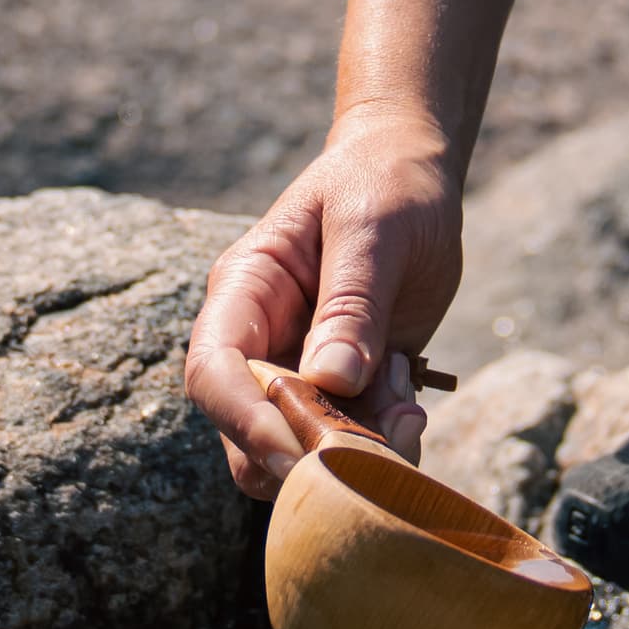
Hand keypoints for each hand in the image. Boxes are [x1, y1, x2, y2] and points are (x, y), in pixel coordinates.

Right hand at [183, 104, 462, 499]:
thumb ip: (352, 304)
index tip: (299, 450)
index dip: (244, 420)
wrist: (415, 176)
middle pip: (247, 432)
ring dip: (358, 452)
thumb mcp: (373, 230)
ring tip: (408, 401)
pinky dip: (385, 441)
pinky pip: (351, 443)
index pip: (213, 370)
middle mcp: (260, 341)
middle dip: (308, 452)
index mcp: (245, 291)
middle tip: (380, 440)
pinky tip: (414, 396)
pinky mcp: (345, 390)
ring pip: (301, 450)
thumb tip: (332, 381)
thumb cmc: (385, 185)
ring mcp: (300, 371)